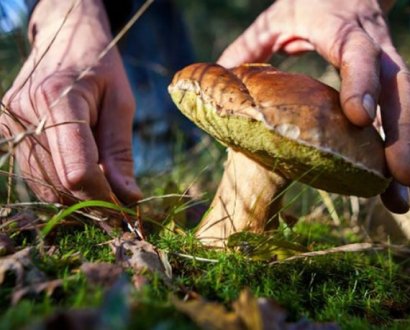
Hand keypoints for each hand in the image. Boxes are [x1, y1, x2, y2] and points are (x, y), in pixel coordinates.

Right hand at [0, 0, 140, 203]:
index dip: (102, 197)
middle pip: (58, 184)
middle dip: (92, 201)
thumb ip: (120, 152)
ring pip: (43, 186)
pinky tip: (81, 175)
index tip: (124, 209)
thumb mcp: (121, 103)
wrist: (64, 39)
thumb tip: (128, 197)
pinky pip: (34, 175)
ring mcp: (8, 123)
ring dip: (76, 197)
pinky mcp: (5, 131)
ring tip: (102, 188)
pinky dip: (60, 185)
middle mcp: (24, 113)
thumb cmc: (100, 67)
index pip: (77, 170)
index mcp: (57, 100)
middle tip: (118, 205)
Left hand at [218, 0, 409, 212]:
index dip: (361, 82)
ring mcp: (387, 65)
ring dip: (407, 152)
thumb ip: (248, 47)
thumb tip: (216, 81)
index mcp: (341, 30)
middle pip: (400, 88)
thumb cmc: (308, 5)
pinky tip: (396, 185)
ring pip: (408, 106)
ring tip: (401, 199)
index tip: (358, 117)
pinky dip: (401, 149)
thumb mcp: (275, 20)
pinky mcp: (389, 82)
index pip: (358, 53)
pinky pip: (401, 114)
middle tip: (400, 177)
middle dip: (403, 134)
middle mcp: (374, 48)